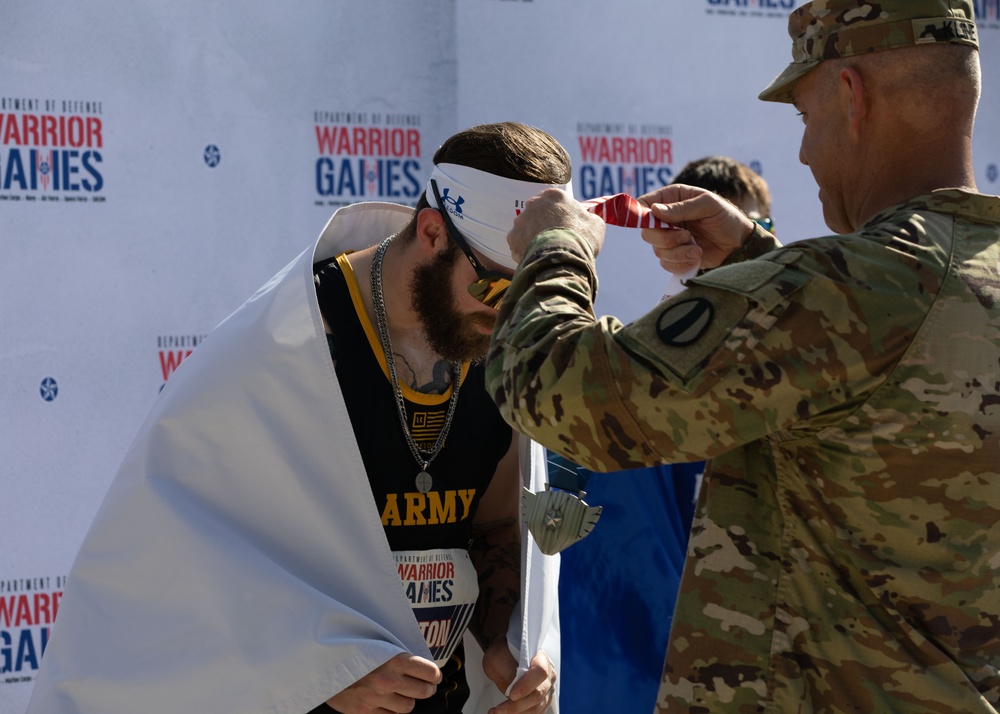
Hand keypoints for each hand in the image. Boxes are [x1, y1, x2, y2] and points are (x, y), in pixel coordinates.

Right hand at [324, 653, 440, 713]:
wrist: (321, 663)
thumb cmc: (352, 649)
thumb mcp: (377, 644)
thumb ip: (397, 654)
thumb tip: (421, 662)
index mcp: (394, 660)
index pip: (429, 672)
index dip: (434, 674)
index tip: (434, 675)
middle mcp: (388, 681)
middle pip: (423, 692)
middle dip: (427, 688)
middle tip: (426, 686)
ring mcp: (376, 699)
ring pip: (408, 707)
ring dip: (408, 700)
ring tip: (404, 693)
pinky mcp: (364, 712)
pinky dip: (391, 709)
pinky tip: (388, 701)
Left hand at [483, 642, 555, 713]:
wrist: (504, 658)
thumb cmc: (503, 653)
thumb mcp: (499, 656)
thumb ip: (509, 669)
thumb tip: (514, 685)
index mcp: (540, 658)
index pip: (540, 672)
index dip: (527, 685)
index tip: (511, 694)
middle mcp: (548, 674)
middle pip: (538, 694)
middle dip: (517, 705)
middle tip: (499, 709)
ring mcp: (546, 689)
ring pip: (536, 707)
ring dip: (516, 712)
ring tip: (497, 711)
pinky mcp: (541, 701)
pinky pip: (533, 712)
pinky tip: (504, 712)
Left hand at [508, 188, 605, 263]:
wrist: (563, 258)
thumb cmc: (582, 239)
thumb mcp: (596, 224)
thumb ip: (588, 217)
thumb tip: (587, 219)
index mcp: (554, 195)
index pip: (553, 200)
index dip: (558, 213)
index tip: (562, 223)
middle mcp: (533, 204)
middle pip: (537, 213)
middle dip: (542, 223)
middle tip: (553, 238)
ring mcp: (521, 221)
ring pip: (525, 228)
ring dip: (532, 237)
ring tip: (544, 251)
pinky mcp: (512, 238)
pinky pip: (518, 244)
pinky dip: (525, 251)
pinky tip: (536, 258)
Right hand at [638, 184, 755, 272]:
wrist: (739, 243)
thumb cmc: (726, 218)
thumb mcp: (708, 205)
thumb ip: (682, 208)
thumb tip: (655, 210)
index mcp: (672, 198)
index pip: (644, 204)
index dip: (642, 214)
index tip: (652, 223)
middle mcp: (666, 218)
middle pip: (647, 232)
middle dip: (665, 238)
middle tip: (686, 236)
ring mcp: (670, 238)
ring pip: (657, 250)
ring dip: (678, 252)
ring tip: (697, 248)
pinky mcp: (675, 256)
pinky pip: (667, 264)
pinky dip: (682, 262)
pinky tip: (697, 255)